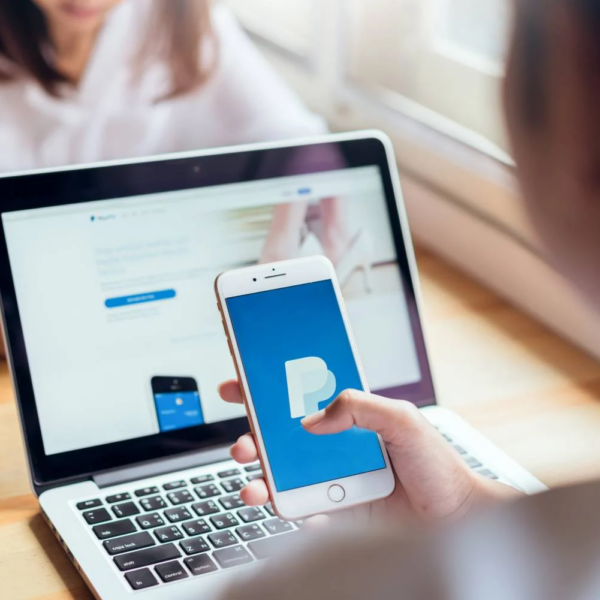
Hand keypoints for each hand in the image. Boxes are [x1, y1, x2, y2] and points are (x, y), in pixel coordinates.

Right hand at [218, 382, 518, 522]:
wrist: (452, 516)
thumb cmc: (435, 464)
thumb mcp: (402, 419)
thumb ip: (360, 407)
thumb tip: (314, 420)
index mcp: (348, 418)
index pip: (300, 398)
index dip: (268, 390)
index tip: (242, 383)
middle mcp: (332, 447)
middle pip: (280, 436)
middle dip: (251, 433)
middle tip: (242, 438)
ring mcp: (329, 479)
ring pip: (280, 471)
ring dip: (256, 470)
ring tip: (250, 472)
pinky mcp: (332, 510)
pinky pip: (296, 507)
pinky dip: (277, 503)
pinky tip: (275, 498)